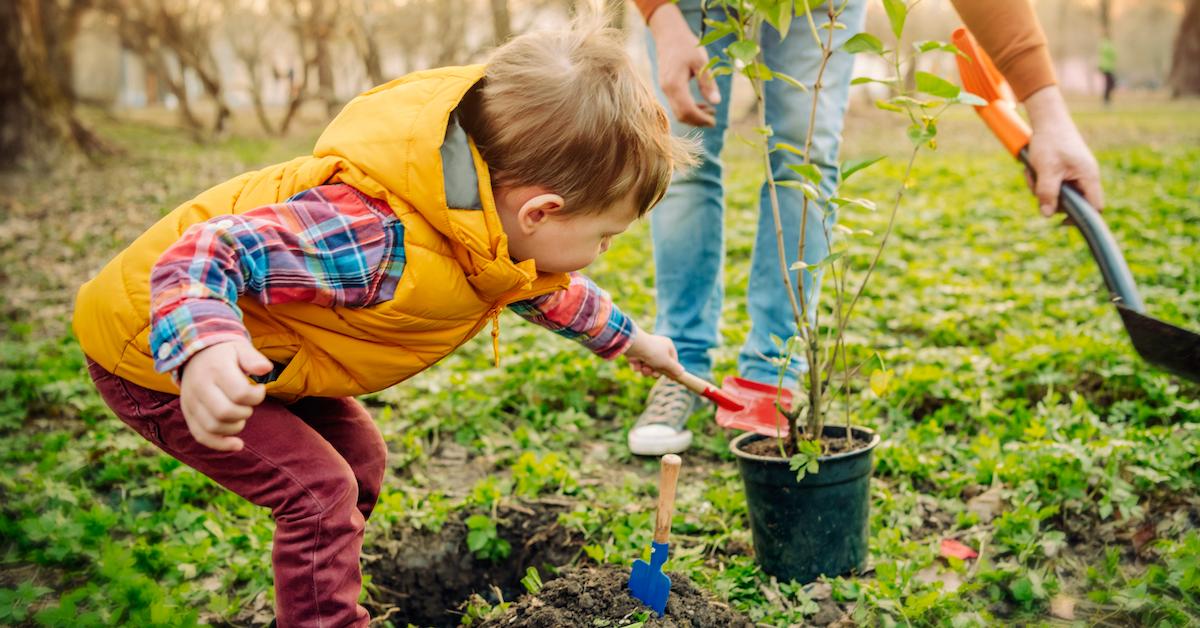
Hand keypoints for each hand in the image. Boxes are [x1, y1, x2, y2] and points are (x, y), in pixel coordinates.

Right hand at [179, 338, 271, 451]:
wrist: (194, 354)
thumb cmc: (224, 354)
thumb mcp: (239, 348)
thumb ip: (253, 358)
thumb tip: (266, 369)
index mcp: (215, 370)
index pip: (239, 393)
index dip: (256, 396)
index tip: (260, 390)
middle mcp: (199, 387)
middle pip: (225, 412)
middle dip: (246, 412)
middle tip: (249, 404)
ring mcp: (191, 402)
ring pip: (214, 427)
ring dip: (235, 427)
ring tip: (241, 415)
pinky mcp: (188, 414)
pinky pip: (201, 436)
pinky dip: (220, 444)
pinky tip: (237, 445)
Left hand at [624, 329, 683, 377]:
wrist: (634, 346)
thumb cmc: (653, 353)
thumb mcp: (667, 362)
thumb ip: (674, 368)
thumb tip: (682, 372)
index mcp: (667, 345)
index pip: (673, 359)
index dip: (672, 369)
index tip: (671, 379)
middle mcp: (657, 347)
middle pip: (660, 365)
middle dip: (655, 372)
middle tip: (653, 374)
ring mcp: (646, 351)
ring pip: (648, 367)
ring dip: (646, 370)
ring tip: (643, 368)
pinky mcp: (636, 354)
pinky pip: (639, 364)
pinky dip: (637, 366)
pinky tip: (636, 364)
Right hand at [648, 3, 720, 126]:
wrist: (669, 35)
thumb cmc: (686, 45)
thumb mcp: (701, 61)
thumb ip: (708, 83)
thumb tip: (716, 102)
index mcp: (675, 84)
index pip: (687, 110)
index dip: (701, 119)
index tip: (714, 121)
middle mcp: (666, 90)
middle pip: (681, 115)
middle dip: (697, 121)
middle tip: (714, 119)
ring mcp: (664, 89)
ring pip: (677, 112)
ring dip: (694, 116)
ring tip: (710, 111)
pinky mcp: (666, 88)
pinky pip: (676, 105)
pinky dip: (688, 109)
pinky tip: (701, 104)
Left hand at [1023, 86, 1103, 216]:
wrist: (1048, 119)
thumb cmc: (1050, 141)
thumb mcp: (1046, 169)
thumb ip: (1047, 192)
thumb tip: (1047, 215)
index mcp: (1089, 177)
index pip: (1095, 206)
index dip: (1082, 218)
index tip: (1062, 222)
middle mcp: (1085, 176)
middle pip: (1072, 202)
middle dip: (1051, 199)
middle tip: (1036, 186)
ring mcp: (1075, 173)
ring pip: (1058, 194)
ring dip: (1041, 188)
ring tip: (1033, 172)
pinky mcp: (1064, 170)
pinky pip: (1052, 184)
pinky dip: (1041, 180)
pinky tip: (1033, 170)